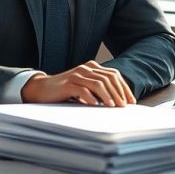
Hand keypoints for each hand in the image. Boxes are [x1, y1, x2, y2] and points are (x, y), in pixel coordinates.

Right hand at [20, 61, 135, 106]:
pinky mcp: (67, 84)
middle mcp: (86, 68)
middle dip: (118, 93)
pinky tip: (95, 105)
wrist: (43, 89)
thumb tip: (120, 101)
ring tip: (113, 106)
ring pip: (98, 83)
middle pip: (108, 78)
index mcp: (92, 67)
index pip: (114, 75)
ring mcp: (77, 75)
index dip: (124, 88)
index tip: (131, 101)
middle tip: (124, 106)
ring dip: (108, 95)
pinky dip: (90, 98)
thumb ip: (99, 89)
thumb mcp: (85, 87)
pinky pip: (82, 90)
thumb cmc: (67, 91)